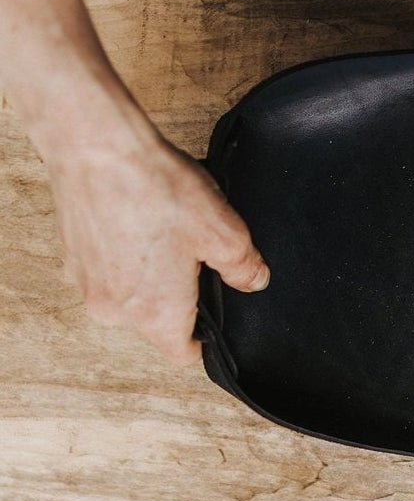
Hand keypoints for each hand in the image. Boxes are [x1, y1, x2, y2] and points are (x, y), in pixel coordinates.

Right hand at [47, 124, 268, 366]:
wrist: (97, 148)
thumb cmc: (157, 191)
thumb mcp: (224, 232)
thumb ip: (244, 267)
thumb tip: (253, 282)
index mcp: (155, 315)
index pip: (184, 352)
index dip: (207, 338)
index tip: (217, 314)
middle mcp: (115, 311)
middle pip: (158, 322)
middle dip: (182, 296)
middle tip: (198, 255)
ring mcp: (87, 285)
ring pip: (133, 294)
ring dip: (153, 273)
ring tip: (168, 231)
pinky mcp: (72, 257)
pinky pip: (109, 269)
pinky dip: (126, 254)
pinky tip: (141, 220)